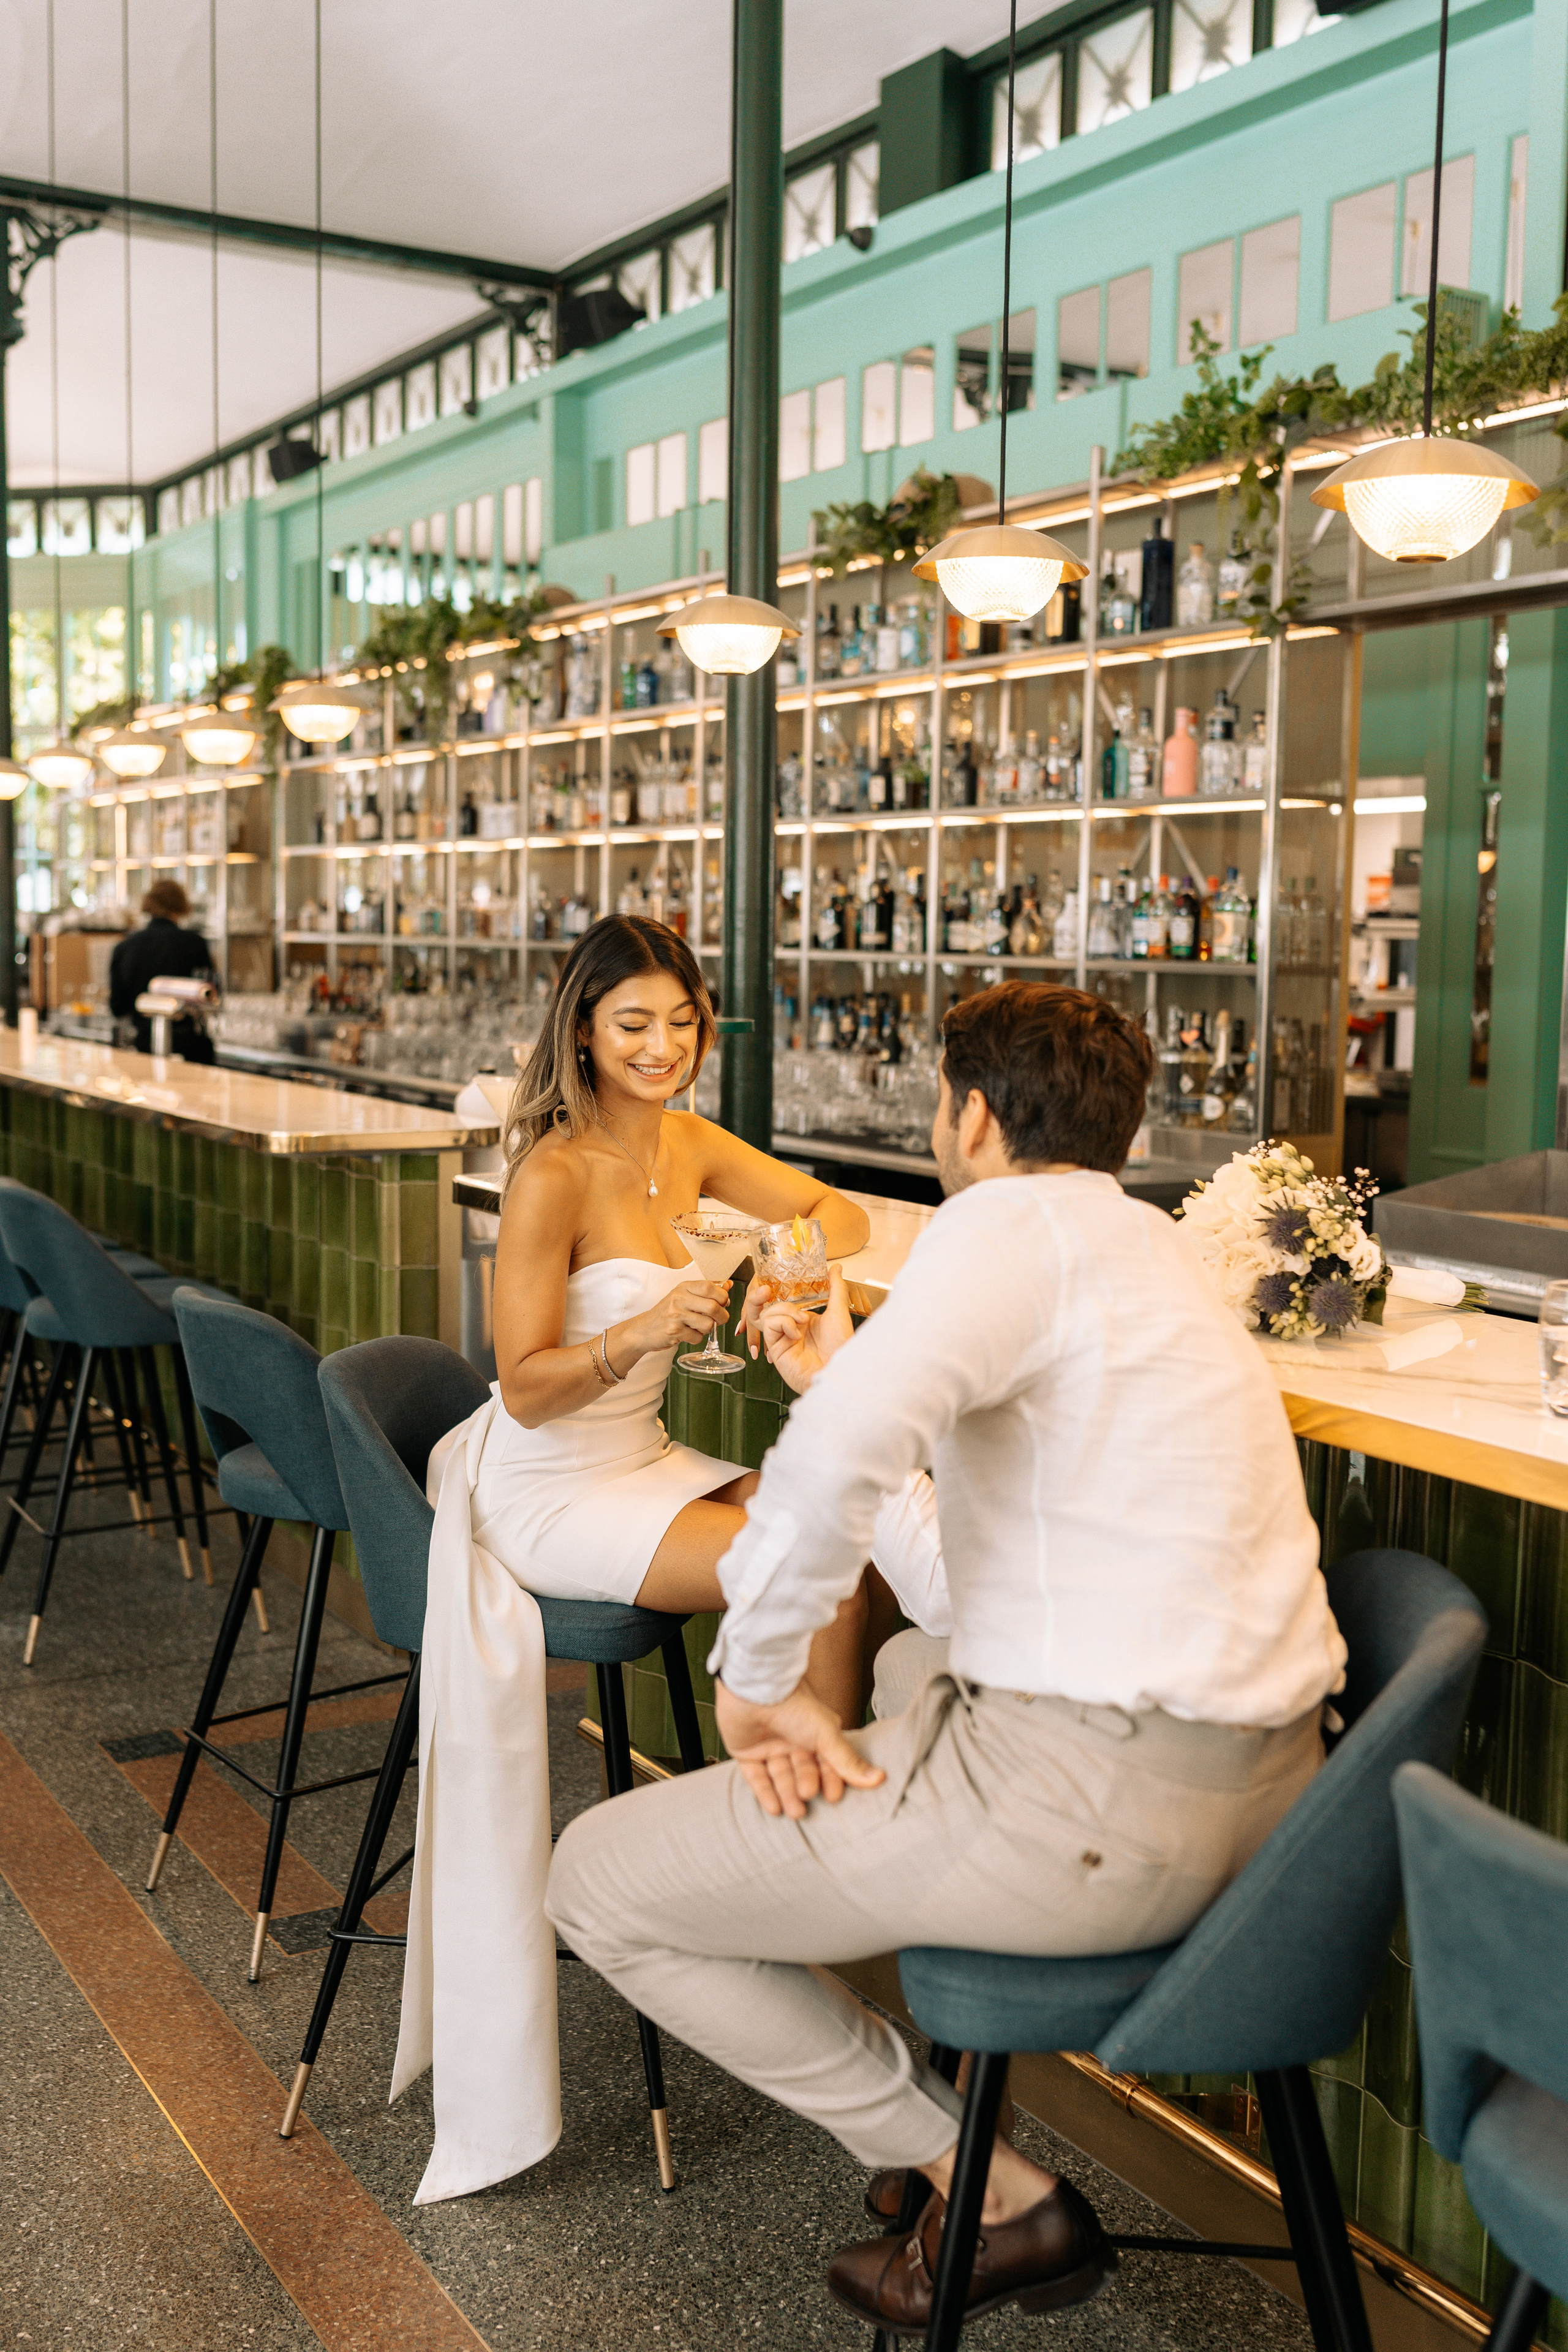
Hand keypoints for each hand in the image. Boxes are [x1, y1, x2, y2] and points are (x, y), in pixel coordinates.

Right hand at [624, 1279, 730, 1360]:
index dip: (722, 1296)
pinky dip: (696, 1338)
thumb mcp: (684, 1297)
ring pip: (708, 1324)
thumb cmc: (667, 1313)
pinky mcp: (674, 1331)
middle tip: (719, 1319)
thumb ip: (706, 1292)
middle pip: (713, 1307)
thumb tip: (728, 1285)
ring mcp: (675, 1315)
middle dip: (722, 1316)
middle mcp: (679, 1299)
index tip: (724, 1302)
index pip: (710, 1287)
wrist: (643, 1330)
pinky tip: (688, 1334)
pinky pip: (698, 1337)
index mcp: (683, 1287)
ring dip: (708, 1329)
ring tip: (698, 1327)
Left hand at [716, 1675, 885, 1819]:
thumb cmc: (794, 1705)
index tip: (832, 1797)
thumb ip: (848, 1761)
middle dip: (806, 1789)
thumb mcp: (826, 1735)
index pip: (825, 1763)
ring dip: (787, 1795)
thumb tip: (880, 1778)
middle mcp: (793, 1739)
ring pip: (781, 1777)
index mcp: (814, 1732)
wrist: (755, 1689)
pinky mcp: (746, 1751)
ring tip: (794, 1812)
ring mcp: (769, 1745)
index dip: (830, 1780)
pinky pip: (756, 1776)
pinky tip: (773, 1809)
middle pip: (802, 1772)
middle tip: (806, 1803)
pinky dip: (765, 1793)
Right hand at [744, 1264, 854, 1390]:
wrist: (838, 1370)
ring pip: (767, 1313)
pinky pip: (768, 1325)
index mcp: (804, 1320)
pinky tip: (796, 1333)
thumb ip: (836, 1287)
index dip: (777, 1289)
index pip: (783, 1299)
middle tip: (772, 1290)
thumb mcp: (839, 1311)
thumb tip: (836, 1268)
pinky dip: (783, 1323)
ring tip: (801, 1320)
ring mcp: (782, 1338)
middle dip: (764, 1294)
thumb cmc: (841, 1347)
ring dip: (784, 1310)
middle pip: (769, 1304)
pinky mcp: (776, 1347)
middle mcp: (791, 1328)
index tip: (781, 1278)